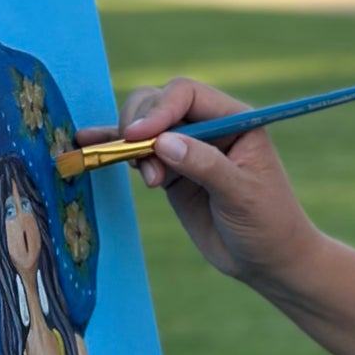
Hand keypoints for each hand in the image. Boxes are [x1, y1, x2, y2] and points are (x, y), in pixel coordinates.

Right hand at [78, 77, 315, 287]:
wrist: (267, 261)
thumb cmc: (268, 224)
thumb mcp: (242, 195)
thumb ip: (205, 165)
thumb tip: (163, 141)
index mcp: (236, 119)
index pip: (187, 94)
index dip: (159, 109)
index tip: (139, 136)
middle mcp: (209, 126)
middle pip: (159, 103)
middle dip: (141, 127)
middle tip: (142, 165)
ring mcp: (188, 148)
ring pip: (144, 126)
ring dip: (129, 144)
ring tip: (145, 178)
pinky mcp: (171, 172)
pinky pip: (138, 153)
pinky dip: (114, 149)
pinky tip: (86, 143)